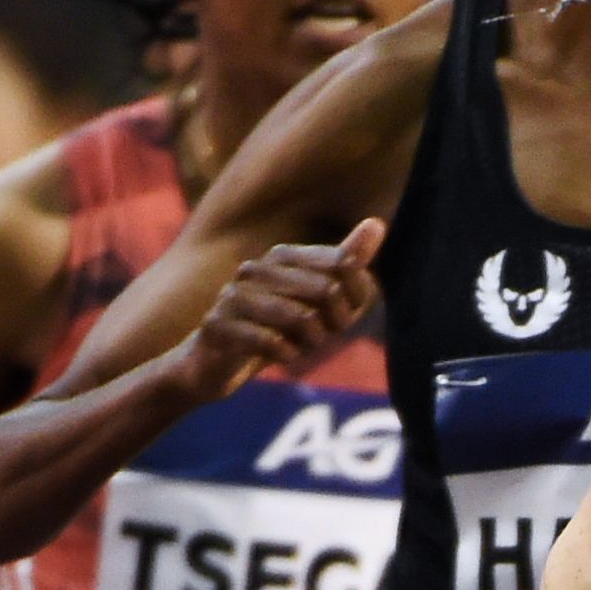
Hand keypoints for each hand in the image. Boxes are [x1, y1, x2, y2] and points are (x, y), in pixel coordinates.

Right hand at [168, 218, 387, 401]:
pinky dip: (286, 355)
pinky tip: (283, 358)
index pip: (342, 264)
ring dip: (312, 342)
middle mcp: (255, 269)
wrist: (213, 366)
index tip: (346, 319)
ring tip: (303, 349)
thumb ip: (346, 265)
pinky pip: (270, 340)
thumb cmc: (273, 331)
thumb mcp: (317, 301)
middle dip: (336, 323)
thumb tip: (377, 223)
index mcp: (281, 256)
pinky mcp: (217, 326)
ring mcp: (233, 296)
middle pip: (327, 290)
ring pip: (301, 317)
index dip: (355, 298)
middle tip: (325, 339)